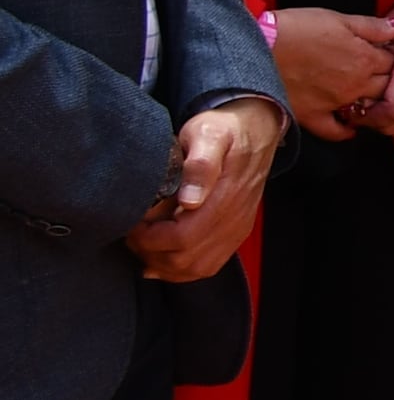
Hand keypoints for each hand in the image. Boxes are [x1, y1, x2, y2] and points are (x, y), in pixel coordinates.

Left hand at [130, 96, 280, 277]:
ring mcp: (236, 229)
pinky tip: (162, 259)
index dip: (150, 239)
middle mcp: (233, 219)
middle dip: (151, 252)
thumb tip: (190, 201)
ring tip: (144, 245)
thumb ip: (200, 165)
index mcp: (225, 197)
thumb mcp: (208, 134)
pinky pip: (209, 265)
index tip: (132, 224)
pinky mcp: (235, 233)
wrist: (256, 130)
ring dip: (164, 264)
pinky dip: (182, 270)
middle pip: (186, 259)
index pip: (182, 238)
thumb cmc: (224, 129)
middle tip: (132, 234)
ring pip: (196, 268)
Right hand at [268, 4, 393, 138]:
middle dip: (386, 81)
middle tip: (379, 75)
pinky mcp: (312, 116)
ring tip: (366, 96)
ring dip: (370, 103)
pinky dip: (345, 131)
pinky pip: (335, 131)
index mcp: (364, 59)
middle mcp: (355, 84)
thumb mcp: (338, 18)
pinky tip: (350, 126)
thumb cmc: (295, 28)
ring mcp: (335, 103)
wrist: (257, 47)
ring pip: (366, 108)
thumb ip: (373, 26)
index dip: (391, 58)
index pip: (393, 63)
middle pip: (385, 87)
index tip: (385, 56)